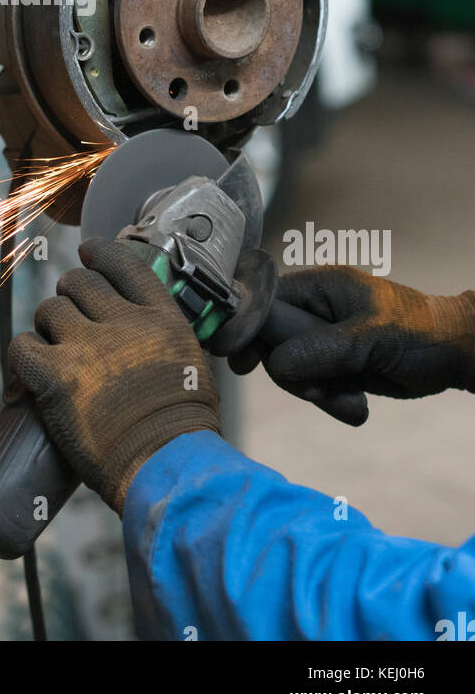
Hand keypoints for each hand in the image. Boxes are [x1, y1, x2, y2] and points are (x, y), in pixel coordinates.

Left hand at [7, 237, 219, 513]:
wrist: (167, 465)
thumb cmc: (183, 430)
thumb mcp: (193, 363)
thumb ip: (165, 336)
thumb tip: (142, 328)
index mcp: (161, 319)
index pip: (125, 264)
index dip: (100, 253)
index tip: (87, 253)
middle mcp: (123, 324)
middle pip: (80, 283)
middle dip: (70, 295)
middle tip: (69, 317)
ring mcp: (87, 349)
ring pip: (49, 310)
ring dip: (48, 327)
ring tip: (54, 351)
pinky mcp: (56, 378)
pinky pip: (22, 347)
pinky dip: (21, 359)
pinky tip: (26, 376)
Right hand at [230, 266, 474, 416]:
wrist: (452, 355)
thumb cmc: (416, 331)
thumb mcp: (369, 338)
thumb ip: (321, 348)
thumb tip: (275, 363)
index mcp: (318, 287)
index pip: (265, 303)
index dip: (248, 329)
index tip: (242, 362)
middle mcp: (314, 310)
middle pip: (273, 343)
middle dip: (294, 374)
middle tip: (318, 390)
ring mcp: (322, 339)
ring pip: (292, 371)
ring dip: (318, 393)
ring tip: (350, 400)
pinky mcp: (333, 365)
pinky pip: (313, 385)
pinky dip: (332, 400)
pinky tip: (357, 405)